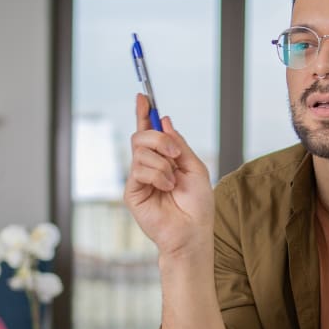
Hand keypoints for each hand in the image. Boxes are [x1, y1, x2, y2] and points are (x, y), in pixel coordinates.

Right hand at [123, 94, 214, 258]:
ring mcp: (139, 178)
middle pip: (141, 136)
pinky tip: (166, 188)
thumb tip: (165, 121)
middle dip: (159, 139)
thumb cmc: (197, 205)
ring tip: (172, 183)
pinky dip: (157, 175)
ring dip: (162, 164)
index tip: (143, 96)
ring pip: (140, 151)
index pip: (149, 132)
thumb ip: (179, 145)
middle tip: (175, 154)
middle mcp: (149, 166)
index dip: (145, 113)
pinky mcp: (132, 191)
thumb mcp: (195, 168)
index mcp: (164, 159)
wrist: (192, 232)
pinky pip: (139, 169)